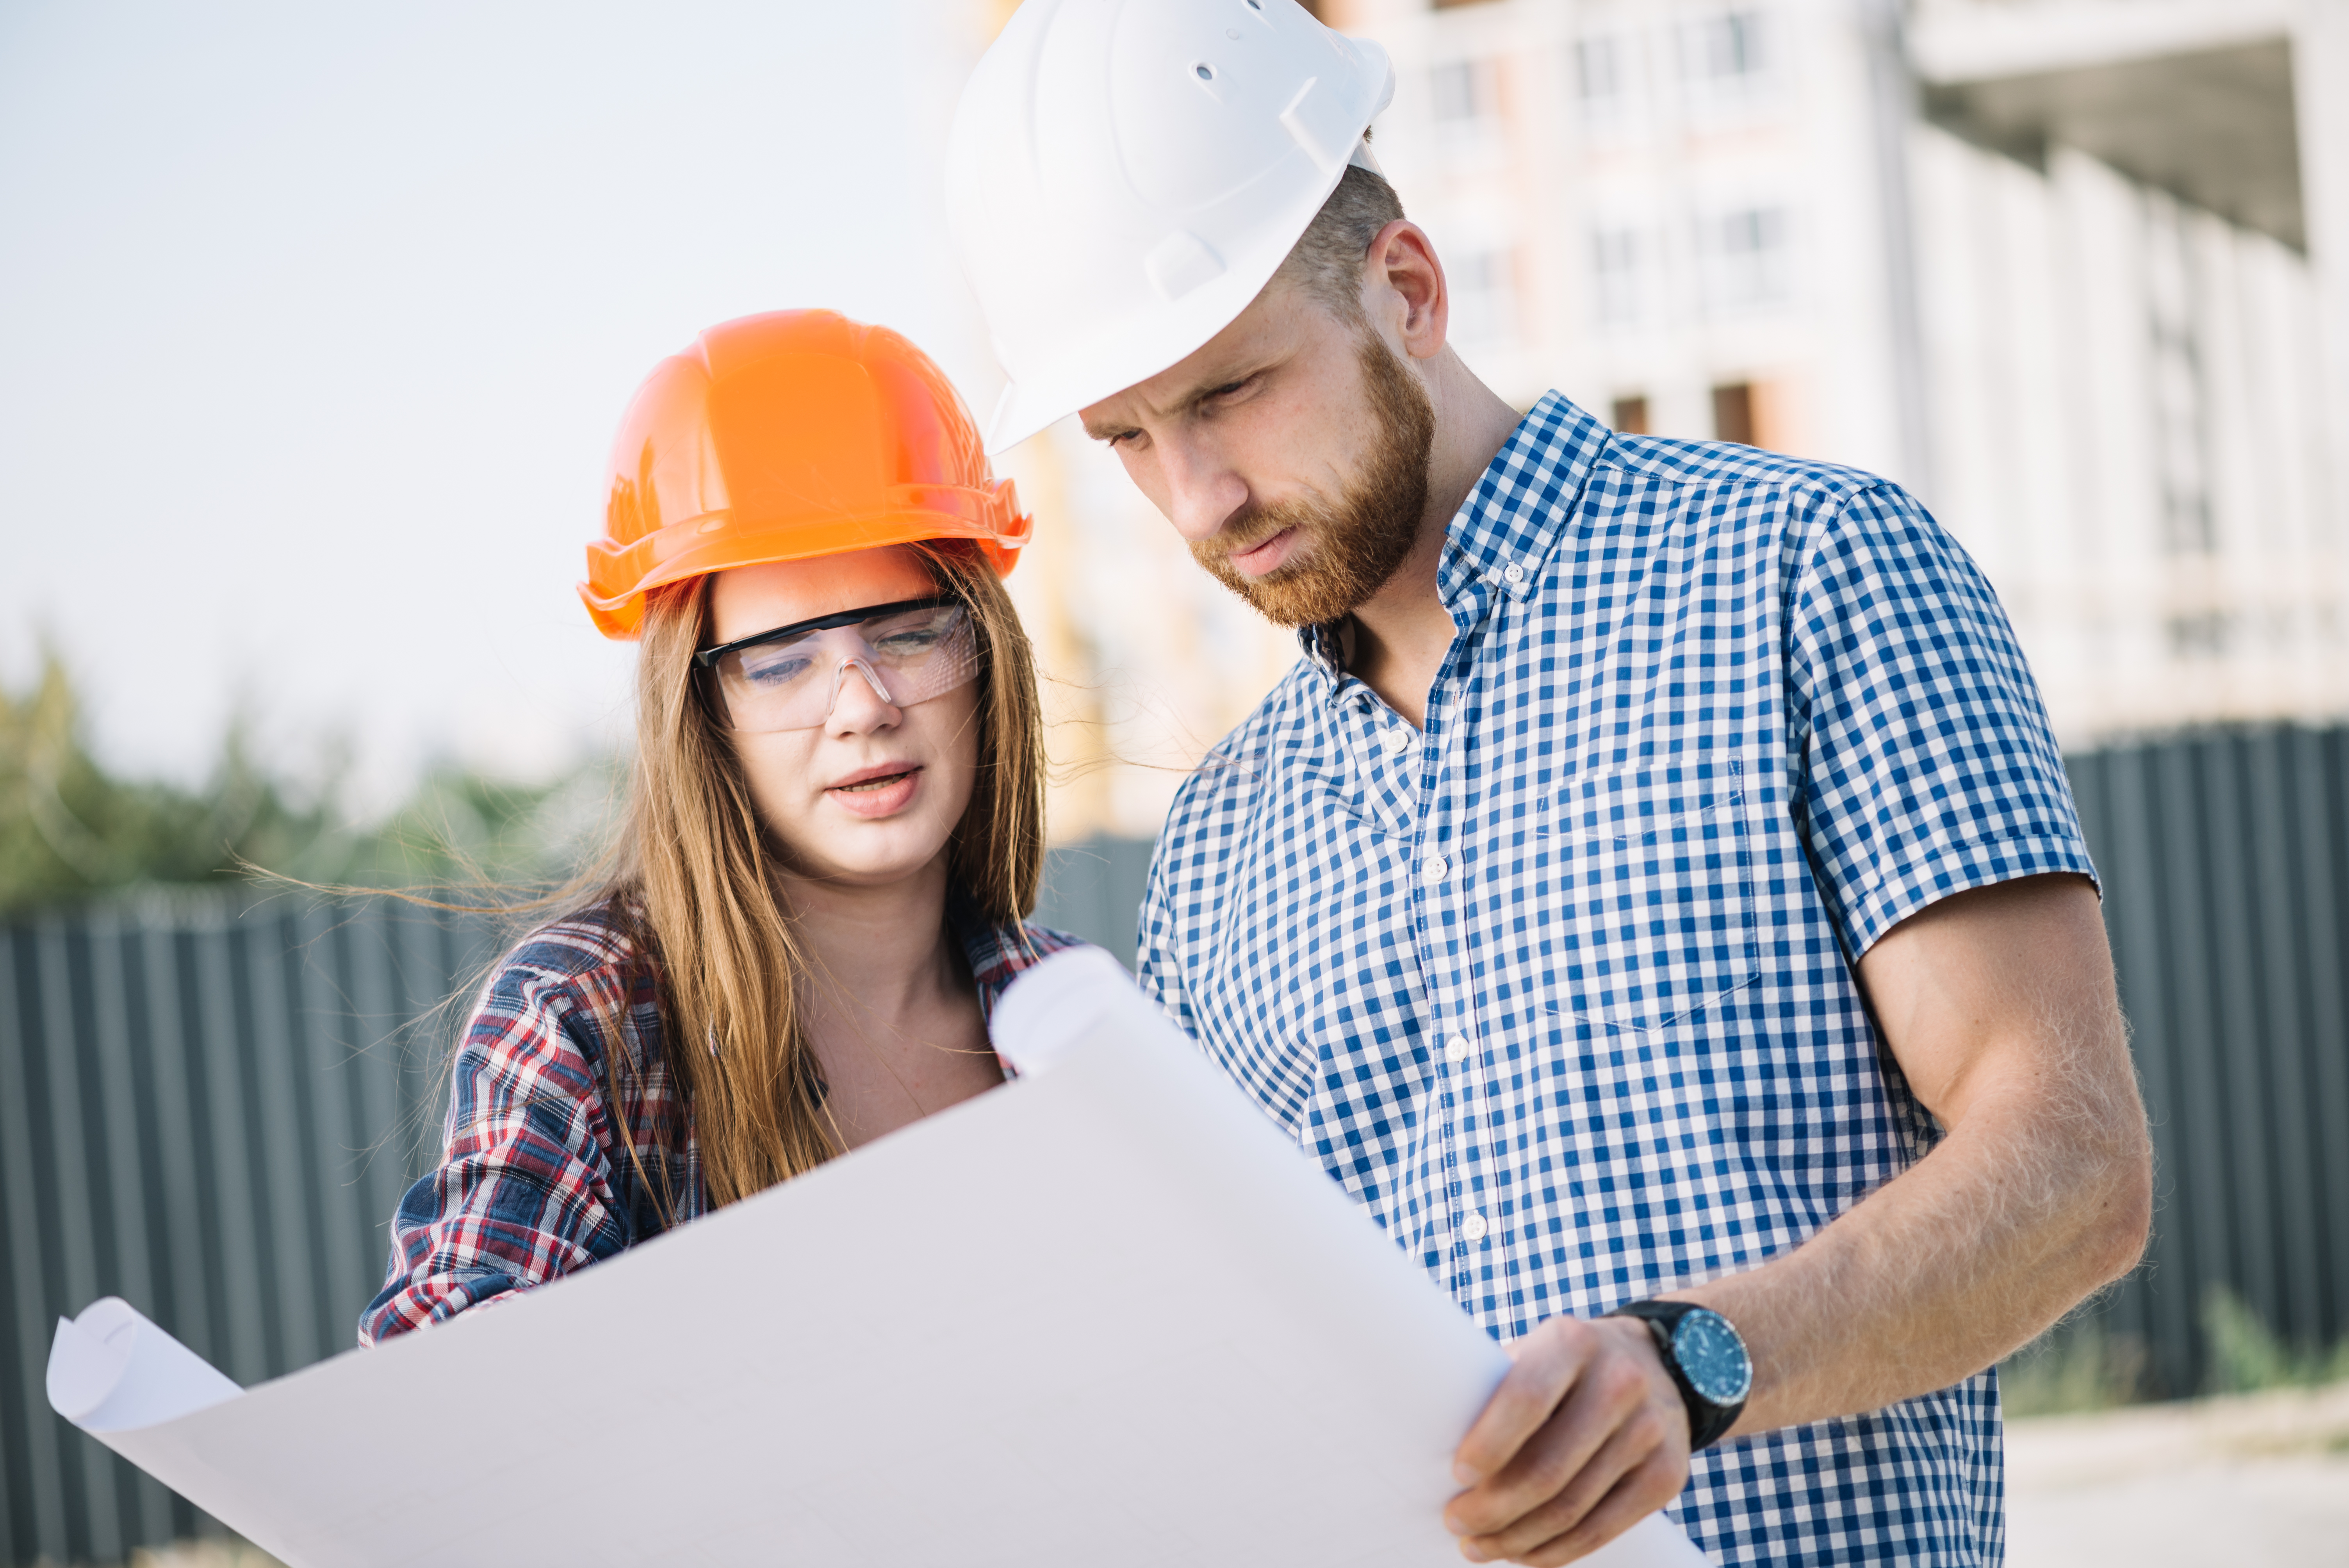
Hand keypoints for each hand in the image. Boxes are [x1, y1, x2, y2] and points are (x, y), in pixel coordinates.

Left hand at [1444, 1315, 1690, 1564]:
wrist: (1659, 1364)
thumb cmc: (1568, 1366)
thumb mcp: (1535, 1353)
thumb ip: (1498, 1391)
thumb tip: (1439, 1445)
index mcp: (1573, 1342)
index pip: (1527, 1399)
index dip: (1489, 1445)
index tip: (1457, 1475)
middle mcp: (1620, 1383)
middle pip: (1548, 1470)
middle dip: (1492, 1509)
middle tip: (1456, 1523)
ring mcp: (1650, 1431)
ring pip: (1572, 1510)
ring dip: (1516, 1539)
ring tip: (1479, 1545)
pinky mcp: (1668, 1475)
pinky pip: (1603, 1529)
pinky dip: (1556, 1552)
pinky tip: (1524, 1554)